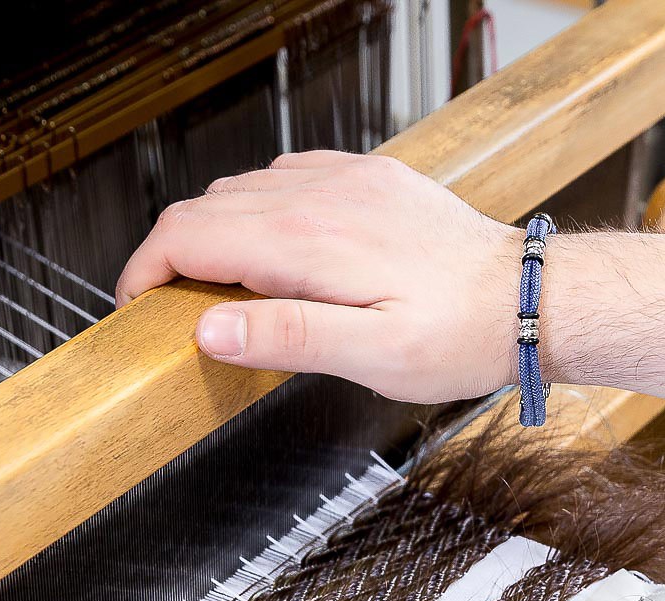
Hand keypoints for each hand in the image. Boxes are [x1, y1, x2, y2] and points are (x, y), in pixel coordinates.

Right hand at [115, 151, 521, 401]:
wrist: (528, 299)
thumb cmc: (460, 336)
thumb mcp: (372, 358)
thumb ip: (287, 338)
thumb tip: (210, 327)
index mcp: (310, 241)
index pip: (188, 236)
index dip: (145, 272)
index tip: (136, 308)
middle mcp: (322, 195)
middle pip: (205, 209)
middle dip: (174, 257)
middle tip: (173, 310)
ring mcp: (347, 180)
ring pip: (242, 191)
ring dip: (217, 235)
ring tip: (227, 292)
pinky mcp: (370, 178)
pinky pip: (289, 178)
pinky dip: (262, 212)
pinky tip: (280, 253)